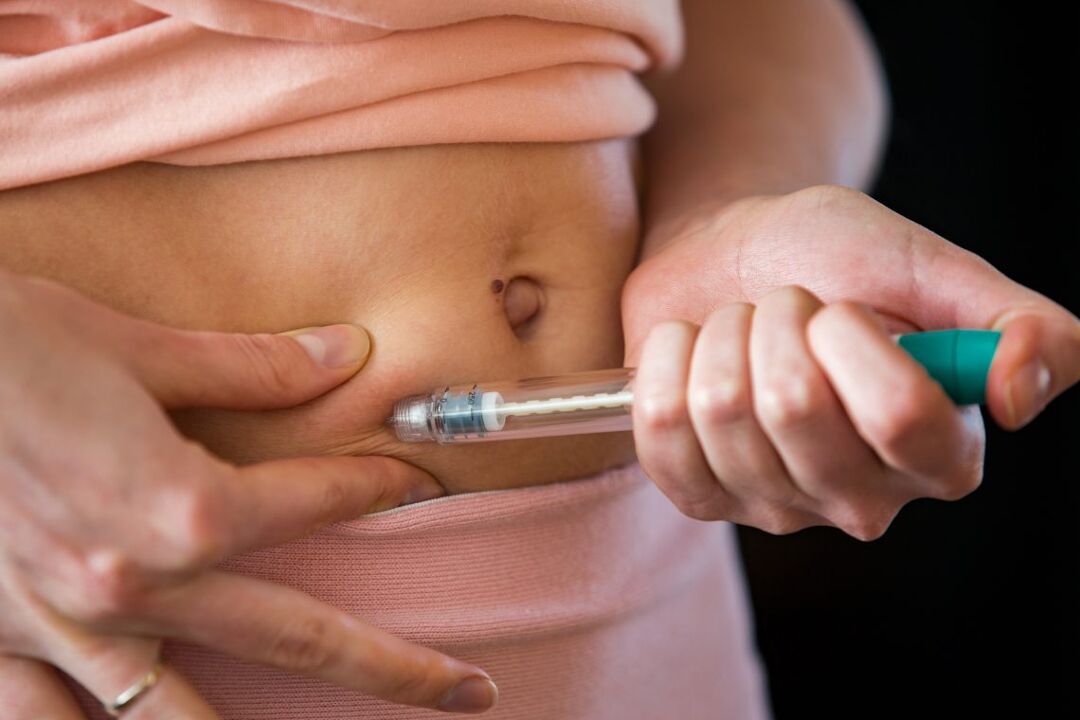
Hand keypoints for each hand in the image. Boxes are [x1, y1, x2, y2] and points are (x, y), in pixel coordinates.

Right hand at [0, 270, 496, 716]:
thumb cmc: (1, 346)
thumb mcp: (133, 348)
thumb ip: (253, 367)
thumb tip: (346, 354)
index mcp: (184, 503)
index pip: (320, 500)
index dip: (380, 485)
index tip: (417, 482)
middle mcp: (141, 583)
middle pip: (302, 638)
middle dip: (398, 668)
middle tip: (473, 690)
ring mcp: (70, 630)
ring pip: (188, 715)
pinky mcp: (2, 648)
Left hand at [622, 185, 1079, 537]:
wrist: (734, 253)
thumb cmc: (832, 257)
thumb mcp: (930, 267)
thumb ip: (1014, 321)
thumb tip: (1022, 393)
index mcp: (939, 451)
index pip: (899, 415)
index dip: (851, 340)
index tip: (837, 307)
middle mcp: (862, 498)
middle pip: (793, 409)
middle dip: (777, 323)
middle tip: (782, 310)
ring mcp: (774, 507)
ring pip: (718, 410)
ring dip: (721, 337)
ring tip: (741, 330)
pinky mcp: (699, 496)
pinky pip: (659, 428)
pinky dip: (664, 361)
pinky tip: (693, 355)